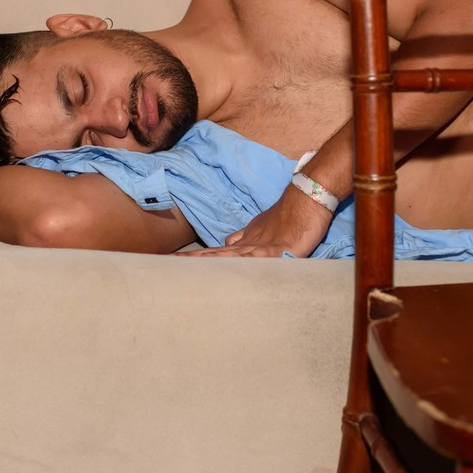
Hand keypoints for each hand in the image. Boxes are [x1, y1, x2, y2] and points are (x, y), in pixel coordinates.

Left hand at [179, 185, 332, 257]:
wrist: (306, 197)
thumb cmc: (288, 214)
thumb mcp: (263, 227)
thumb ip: (245, 237)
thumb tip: (228, 243)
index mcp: (244, 241)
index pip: (214, 253)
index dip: (195, 259)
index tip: (173, 263)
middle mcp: (247, 244)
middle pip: (214, 255)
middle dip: (191, 263)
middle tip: (165, 268)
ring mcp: (261, 247)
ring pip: (230, 258)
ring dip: (208, 265)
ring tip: (186, 270)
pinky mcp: (278, 251)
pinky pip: (259, 262)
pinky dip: (243, 268)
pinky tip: (231, 275)